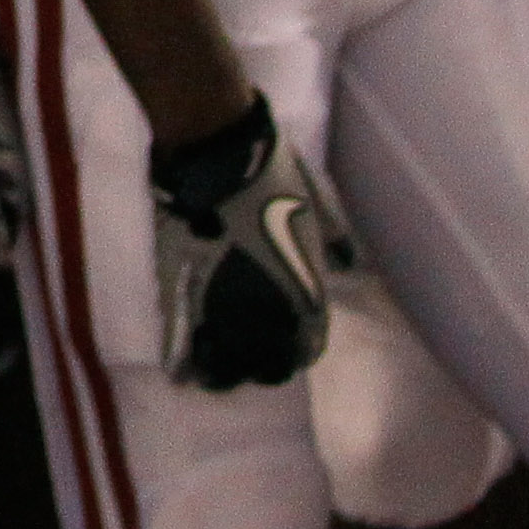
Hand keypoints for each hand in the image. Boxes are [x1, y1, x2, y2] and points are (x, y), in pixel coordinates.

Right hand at [148, 91, 350, 389]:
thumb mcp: (319, 208)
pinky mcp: (183, 291)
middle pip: (267, 365)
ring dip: (220, 372)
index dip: (294, 352)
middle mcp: (270, 313)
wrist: (218, 152)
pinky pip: (181, 341)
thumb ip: (334, 242)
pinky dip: (180, 359)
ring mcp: (224, 306)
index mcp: (306, 295)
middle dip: (257, 365)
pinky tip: (178, 374)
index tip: (282, 349)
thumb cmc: (274, 173)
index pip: (307, 347)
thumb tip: (350, 264)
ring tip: (211, 376)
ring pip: (225, 364)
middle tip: (245, 359)